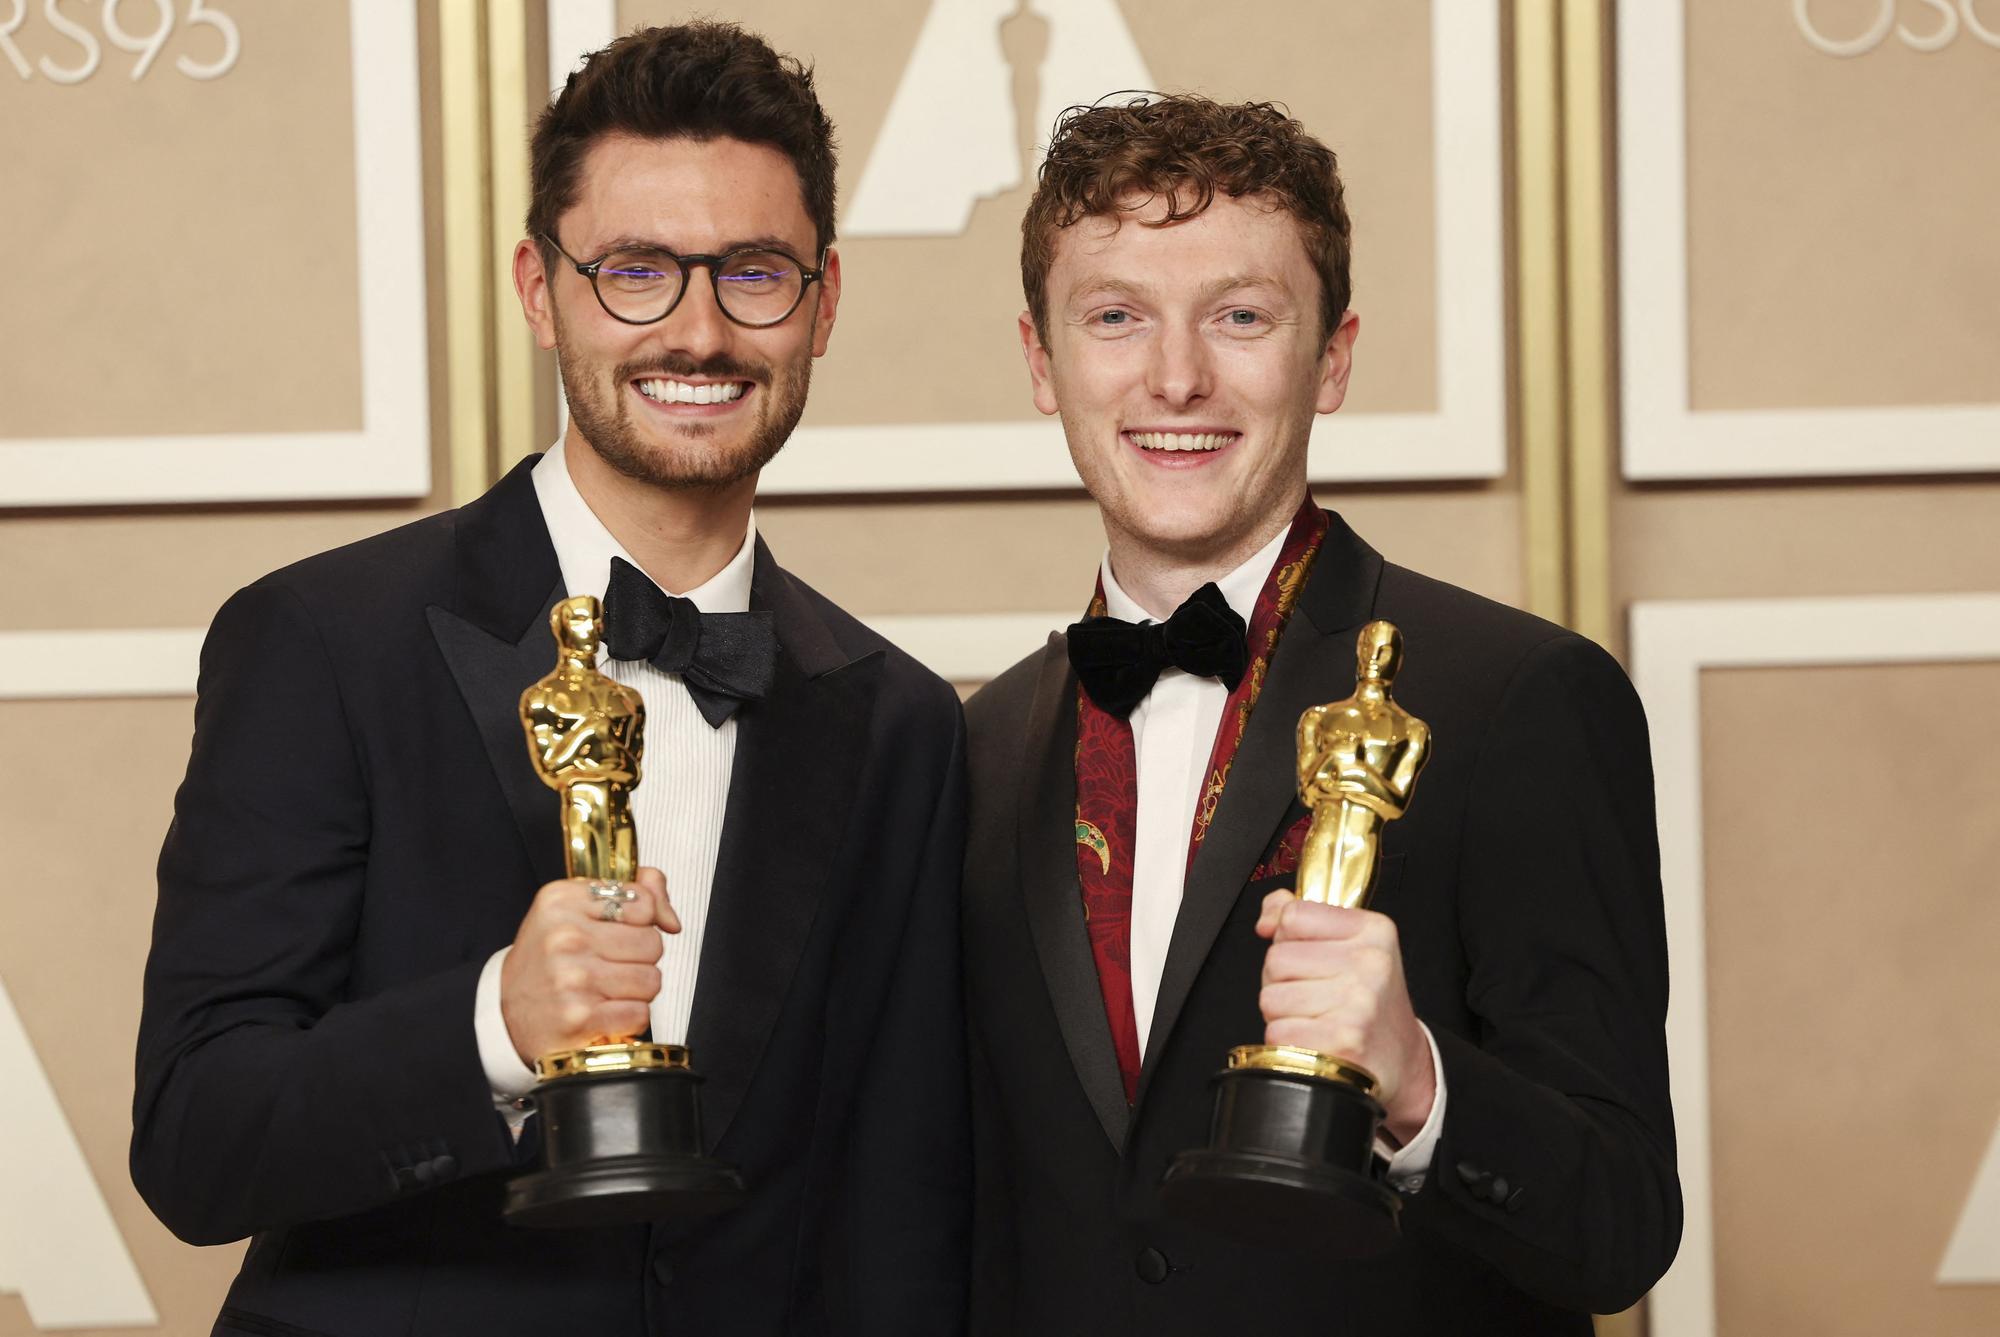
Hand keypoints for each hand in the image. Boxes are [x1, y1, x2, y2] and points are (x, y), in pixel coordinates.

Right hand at [500, 867, 677, 1063]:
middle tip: (609, 965)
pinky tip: (603, 1012)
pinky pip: (640, 1013)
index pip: (643, 903)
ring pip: (652, 980)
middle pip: (652, 943)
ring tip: (606, 989)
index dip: (643, 922)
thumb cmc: (548, 958)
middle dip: (640, 959)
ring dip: (636, 991)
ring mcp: (571, 978)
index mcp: (562, 901)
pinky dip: (627, 1017)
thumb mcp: (576, 909)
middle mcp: (565, 937)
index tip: (621, 932)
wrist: (504, 1012)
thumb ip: (633, 893)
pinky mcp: (579, 1018)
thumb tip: (671, 918)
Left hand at [1255, 889, 1435, 1145]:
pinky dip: (1288, 1042)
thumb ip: (1302, 918)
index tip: (1311, 957)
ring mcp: (1358, 1004)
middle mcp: (1370, 963)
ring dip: (1282, 1015)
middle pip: (1276, 959)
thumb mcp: (1350, 944)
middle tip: (1316, 996)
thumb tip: (1266, 920)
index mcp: (1373, 930)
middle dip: (1283, 981)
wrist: (1400, 1058)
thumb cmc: (1367, 1000)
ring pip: (1271, 998)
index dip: (1289, 939)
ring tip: (1317, 1019)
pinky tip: (1317, 1041)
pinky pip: (1277, 1034)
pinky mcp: (1342, 1042)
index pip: (1293, 916)